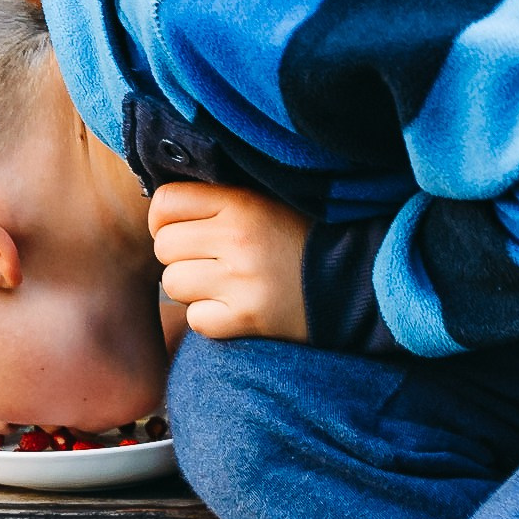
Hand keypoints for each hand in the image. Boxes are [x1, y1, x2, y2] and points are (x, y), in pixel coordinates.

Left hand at [148, 181, 311, 342]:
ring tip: (221, 283)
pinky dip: (208, 317)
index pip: (166, 203)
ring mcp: (241, 281)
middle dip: (179, 255)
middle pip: (164, 247)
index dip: (165, 218)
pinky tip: (233, 307)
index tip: (183, 227)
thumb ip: (219, 199)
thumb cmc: (302, 238)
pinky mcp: (247, 319)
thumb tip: (162, 208)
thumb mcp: (265, 201)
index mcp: (241, 203)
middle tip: (208, 259)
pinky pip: (196, 319)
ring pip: (173, 284)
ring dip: (191, 288)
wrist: (356, 280)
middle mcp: (238, 239)